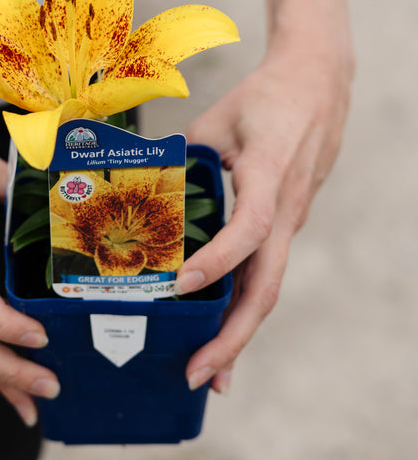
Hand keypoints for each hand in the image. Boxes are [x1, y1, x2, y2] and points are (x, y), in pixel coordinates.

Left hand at [177, 41, 352, 393]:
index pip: (251, 227)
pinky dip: (242, 308)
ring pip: (267, 288)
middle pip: (266, 285)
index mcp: (270, 174)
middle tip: (195, 373)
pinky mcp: (285, 225)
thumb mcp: (218, 116)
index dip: (218, 261)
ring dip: (238, 334)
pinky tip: (222, 335)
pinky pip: (265, 273)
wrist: (319, 85)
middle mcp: (287, 209)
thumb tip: (141, 193)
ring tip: (207, 374)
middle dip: (232, 336)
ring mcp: (290, 222)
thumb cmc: (266, 96)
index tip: (179, 285)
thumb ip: (182, 157)